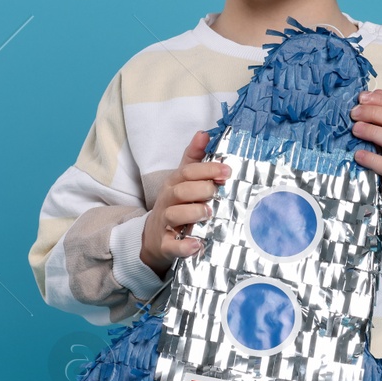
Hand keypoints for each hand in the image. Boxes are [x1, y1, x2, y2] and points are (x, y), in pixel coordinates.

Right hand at [141, 130, 229, 278]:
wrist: (154, 238)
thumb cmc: (175, 205)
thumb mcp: (182, 181)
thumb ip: (193, 158)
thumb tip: (204, 134)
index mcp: (174, 184)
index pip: (188, 172)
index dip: (207, 170)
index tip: (227, 171)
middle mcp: (168, 202)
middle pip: (181, 191)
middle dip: (200, 189)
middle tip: (216, 191)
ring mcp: (165, 224)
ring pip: (175, 215)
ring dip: (192, 213)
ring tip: (208, 212)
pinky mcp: (165, 245)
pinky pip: (172, 246)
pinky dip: (184, 247)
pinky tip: (197, 245)